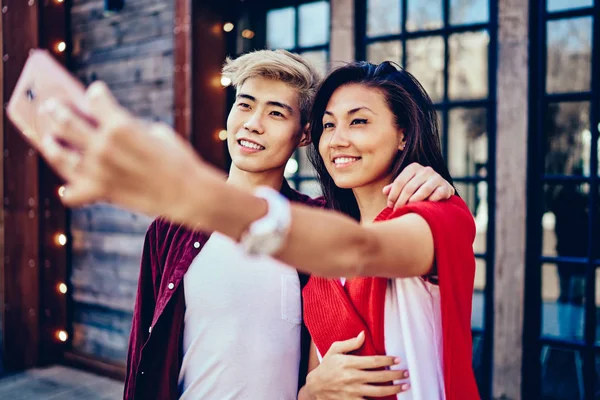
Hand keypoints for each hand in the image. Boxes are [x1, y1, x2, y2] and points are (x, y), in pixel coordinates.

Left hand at [37, 81, 218, 223]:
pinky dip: (68, 192)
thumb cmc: (178, 159)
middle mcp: (103, 146)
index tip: (94, 92)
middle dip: (57, 111)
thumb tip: (112, 128)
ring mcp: (99, 171)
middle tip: (51, 108)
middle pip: (67, 122)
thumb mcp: (157, 133)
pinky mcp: (102, 192)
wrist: (188, 193)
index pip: (96, 98)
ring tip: (48, 141)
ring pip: (60, 156)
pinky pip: (73, 194)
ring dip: (51, 146)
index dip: (95, 93)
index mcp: (120, 124)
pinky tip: (65, 189)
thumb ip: (130, 128)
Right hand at [305, 332, 409, 399]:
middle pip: (379, 377)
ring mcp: (352, 391)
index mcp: (348, 363)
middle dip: (396, 375)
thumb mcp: (335, 350)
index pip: (373, 361)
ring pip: (378, 392)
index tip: (398, 359)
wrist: (315, 387)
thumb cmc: (327, 366)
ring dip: (394, 389)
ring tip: (405, 386)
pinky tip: (392, 399)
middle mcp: (352, 378)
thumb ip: (350, 343)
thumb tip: (363, 334)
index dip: (388, 360)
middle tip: (406, 373)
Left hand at [383, 162, 454, 209]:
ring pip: (423, 190)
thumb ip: (395, 187)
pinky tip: (425, 206)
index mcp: (413, 167)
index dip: (393, 195)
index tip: (390, 205)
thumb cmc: (418, 188)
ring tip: (408, 209)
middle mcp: (426, 170)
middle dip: (401, 201)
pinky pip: (438, 194)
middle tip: (397, 211)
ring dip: (414, 201)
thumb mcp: (406, 185)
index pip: (400, 181)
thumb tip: (385, 191)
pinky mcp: (446, 187)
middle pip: (409, 187)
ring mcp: (437, 178)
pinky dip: (431, 200)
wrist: (440, 189)